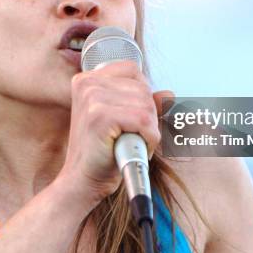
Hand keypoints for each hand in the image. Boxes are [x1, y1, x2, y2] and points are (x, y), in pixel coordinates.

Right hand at [58, 60, 171, 207]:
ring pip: (146, 105)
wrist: (82, 182)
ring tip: (129, 143)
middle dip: (147, 116)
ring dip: (148, 130)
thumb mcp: (122, 121)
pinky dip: (148, 138)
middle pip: (143, 88)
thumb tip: (169, 94)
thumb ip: (142, 104)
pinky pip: (144, 121)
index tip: (132, 117)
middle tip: (130, 136)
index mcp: (87, 79)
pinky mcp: (99, 116)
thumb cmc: (101, 153)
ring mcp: (92, 98)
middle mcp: (87, 83)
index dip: (142, 95)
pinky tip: (134, 148)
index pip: (132, 70)